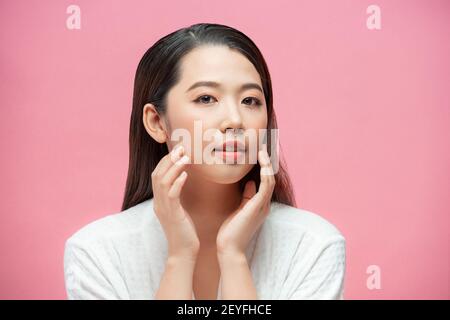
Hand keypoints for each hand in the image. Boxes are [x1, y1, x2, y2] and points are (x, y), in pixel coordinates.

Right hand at [151, 144, 199, 260]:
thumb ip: (178, 195)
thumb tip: (182, 179)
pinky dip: (178, 182)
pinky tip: (186, 175)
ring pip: (163, 182)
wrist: (184, 252)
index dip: (165, 161)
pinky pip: (172, 195)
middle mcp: (158, 203)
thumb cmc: (185, 231)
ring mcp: (163, 209)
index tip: (177, 150)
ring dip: (174, 167)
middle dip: (168, 159)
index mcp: (159, 202)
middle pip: (157, 175)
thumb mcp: (179, 210)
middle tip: (181, 148)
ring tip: (185, 157)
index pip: (157, 176)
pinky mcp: (172, 215)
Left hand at [216, 143, 275, 257]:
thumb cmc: (230, 231)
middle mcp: (264, 204)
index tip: (259, 153)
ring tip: (262, 150)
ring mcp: (263, 205)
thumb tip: (250, 182)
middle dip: (268, 162)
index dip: (264, 166)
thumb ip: (246, 196)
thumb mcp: (239, 209)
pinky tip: (262, 162)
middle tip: (264, 146)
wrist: (229, 248)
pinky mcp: (258, 206)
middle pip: (270, 177)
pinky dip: (265, 172)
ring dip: (267, 164)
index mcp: (260, 205)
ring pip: (270, 179)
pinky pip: (266, 185)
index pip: (266, 181)